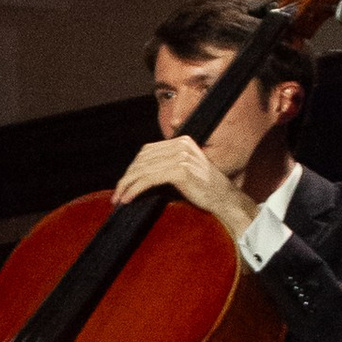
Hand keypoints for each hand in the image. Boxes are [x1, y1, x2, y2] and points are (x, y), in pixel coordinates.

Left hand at [112, 135, 255, 241]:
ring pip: (143, 169)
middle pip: (142, 159)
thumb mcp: (185, 171)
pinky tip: (128, 198)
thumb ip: (166, 165)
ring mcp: (181, 156)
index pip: (147, 152)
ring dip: (127, 185)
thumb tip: (138, 174)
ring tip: (119, 198)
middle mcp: (181, 145)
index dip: (132, 168)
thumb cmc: (205, 190)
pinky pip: (149, 179)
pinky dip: (135, 189)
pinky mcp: (180, 170)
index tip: (123, 183)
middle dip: (126, 177)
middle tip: (116, 193)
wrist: (225, 200)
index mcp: (182, 142)